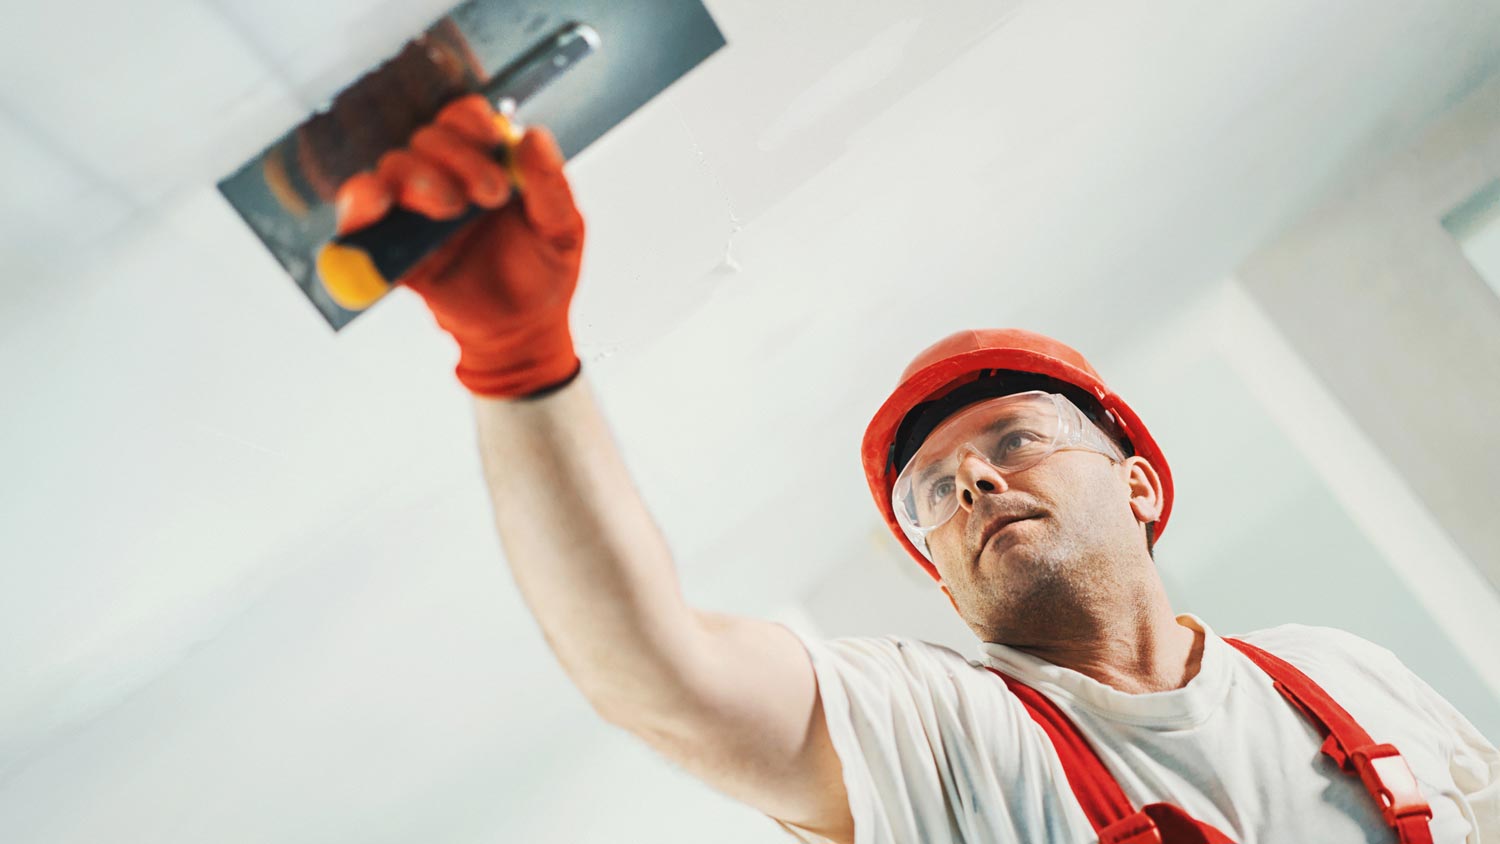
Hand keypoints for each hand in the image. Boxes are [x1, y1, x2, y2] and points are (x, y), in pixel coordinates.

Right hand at [334, 94, 585, 397]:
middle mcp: (444, 177)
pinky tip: (377, 204)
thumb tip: (531, 134)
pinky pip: (359, 216)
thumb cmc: (544, 271)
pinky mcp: (391, 247)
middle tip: (490, 196)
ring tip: (452, 211)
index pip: (462, 119)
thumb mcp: (562, 228)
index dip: (470, 121)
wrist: (522, 330)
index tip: (492, 142)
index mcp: (484, 162)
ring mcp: (414, 211)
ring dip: (419, 177)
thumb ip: (550, 184)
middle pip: (427, 138)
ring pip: (393, 166)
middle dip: (456, 157)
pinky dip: (360, 203)